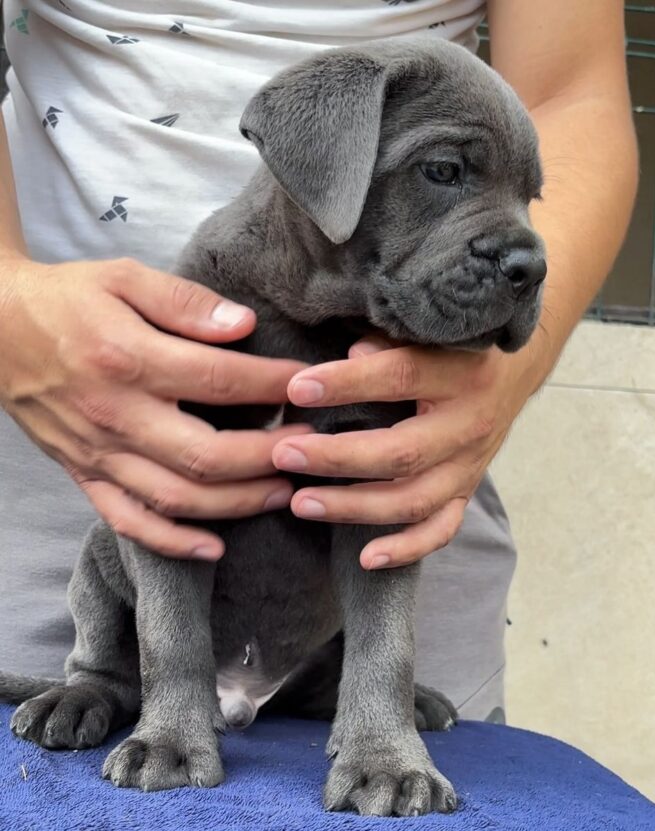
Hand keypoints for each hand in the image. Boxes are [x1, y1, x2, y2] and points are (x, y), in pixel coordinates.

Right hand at [0, 256, 307, 559]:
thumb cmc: (66, 300)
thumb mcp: (124, 278)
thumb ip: (185, 302)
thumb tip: (244, 326)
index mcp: (129, 359)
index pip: (220, 380)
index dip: (273, 384)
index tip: (309, 383)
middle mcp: (116, 415)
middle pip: (206, 455)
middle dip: (268, 457)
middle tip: (308, 447)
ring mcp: (99, 453)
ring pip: (177, 498)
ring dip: (238, 502)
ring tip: (284, 492)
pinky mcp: (84, 475)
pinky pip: (130, 521)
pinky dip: (173, 542)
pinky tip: (214, 547)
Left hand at [272, 337, 540, 568]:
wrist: (512, 373)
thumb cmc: (453, 346)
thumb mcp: (429, 331)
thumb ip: (388, 338)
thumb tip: (351, 355)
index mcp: (459, 373)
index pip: (400, 377)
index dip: (347, 384)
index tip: (297, 388)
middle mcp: (469, 424)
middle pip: (402, 453)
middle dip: (338, 458)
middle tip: (285, 453)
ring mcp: (470, 465)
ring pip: (414, 500)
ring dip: (354, 507)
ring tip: (301, 503)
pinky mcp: (467, 491)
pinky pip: (441, 530)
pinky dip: (406, 549)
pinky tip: (366, 558)